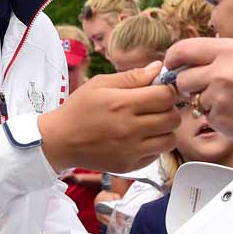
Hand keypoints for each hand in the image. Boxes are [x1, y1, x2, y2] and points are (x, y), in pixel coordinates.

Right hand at [38, 62, 178, 172]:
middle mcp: (130, 129)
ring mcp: (131, 150)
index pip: (166, 96)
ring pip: (170, 139)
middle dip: (169, 109)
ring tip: (151, 124)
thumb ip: (131, 76)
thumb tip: (158, 67)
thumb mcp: (99, 84)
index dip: (167, 90)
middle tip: (156, 107)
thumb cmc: (79, 109)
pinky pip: (157, 155)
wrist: (60, 141)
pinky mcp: (129, 166)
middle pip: (173, 118)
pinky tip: (140, 138)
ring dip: (165, 130)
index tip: (159, 91)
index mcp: (123, 104)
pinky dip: (154, 146)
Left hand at [166, 38, 232, 143]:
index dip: (172, 58)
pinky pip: (206, 117)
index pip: (181, 50)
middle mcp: (221, 72)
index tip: (172, 64)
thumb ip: (214, 54)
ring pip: (193, 100)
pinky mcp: (221, 120)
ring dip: (205, 101)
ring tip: (232, 99)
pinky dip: (217, 116)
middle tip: (207, 86)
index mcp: (227, 50)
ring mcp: (220, 98)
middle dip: (188, 84)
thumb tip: (182, 60)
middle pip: (181, 79)